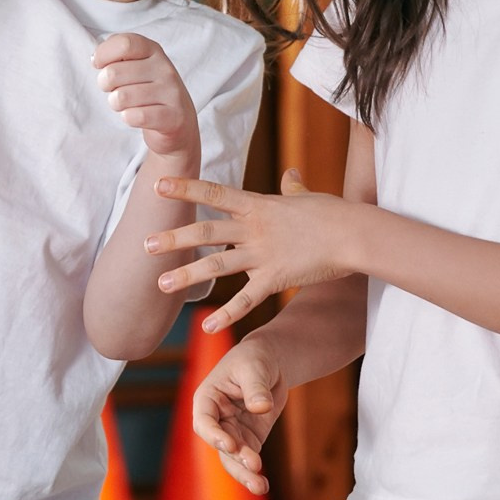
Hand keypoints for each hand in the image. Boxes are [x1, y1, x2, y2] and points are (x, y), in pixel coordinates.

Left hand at [93, 33, 197, 162]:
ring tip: (126, 104)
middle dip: (104, 85)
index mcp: (153, 50)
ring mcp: (171, 92)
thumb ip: (117, 53)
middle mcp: (164, 68)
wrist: (178, 120)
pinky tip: (136, 116)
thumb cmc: (148, 89)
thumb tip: (95, 58)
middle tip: (113, 89)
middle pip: (114, 72)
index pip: (124, 43)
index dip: (103, 54)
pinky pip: (134, 117)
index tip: (99, 64)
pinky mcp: (173, 117)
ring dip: (115, 104)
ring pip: (121, 97)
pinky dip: (128, 118)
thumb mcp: (136, 64)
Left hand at [144, 171, 356, 333]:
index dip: (185, 189)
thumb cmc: (334, 213)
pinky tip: (207, 327)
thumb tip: (292, 172)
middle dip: (174, 239)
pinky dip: (227, 314)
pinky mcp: (276, 279)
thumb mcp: (308, 196)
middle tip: (145, 244)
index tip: (158, 185)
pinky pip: (246, 300)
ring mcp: (263, 254)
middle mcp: (254, 229)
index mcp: (258, 205)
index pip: (214, 194)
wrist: (354, 234)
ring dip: (187, 275)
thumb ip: (293, 187)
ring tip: (161, 284)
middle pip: (206, 232)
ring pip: (217, 265)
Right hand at [191, 333, 288, 496]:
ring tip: (260, 486)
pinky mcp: (249, 438)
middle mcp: (216, 418)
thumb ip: (255, 387)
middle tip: (253, 466)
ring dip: (244, 473)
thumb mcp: (254, 367)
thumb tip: (261, 408)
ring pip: (232, 458)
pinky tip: (263, 485)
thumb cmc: (255, 358)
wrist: (271, 362)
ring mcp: (232, 431)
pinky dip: (254, 472)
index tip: (230, 445)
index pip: (204, 421)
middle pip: (218, 445)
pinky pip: (248, 458)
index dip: (214, 434)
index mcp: (207, 398)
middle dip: (234, 459)